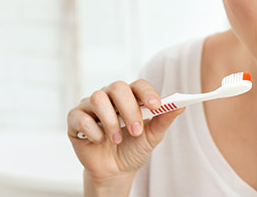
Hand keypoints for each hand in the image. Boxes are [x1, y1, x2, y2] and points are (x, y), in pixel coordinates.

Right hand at [67, 79, 183, 185]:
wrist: (115, 171)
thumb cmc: (134, 148)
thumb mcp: (153, 136)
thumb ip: (165, 119)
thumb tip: (181, 105)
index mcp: (130, 97)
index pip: (138, 85)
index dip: (147, 93)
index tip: (157, 106)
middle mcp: (110, 97)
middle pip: (117, 87)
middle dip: (129, 110)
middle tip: (136, 131)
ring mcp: (90, 106)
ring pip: (98, 98)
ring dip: (111, 121)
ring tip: (116, 139)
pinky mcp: (75, 119)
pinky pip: (80, 116)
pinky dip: (93, 130)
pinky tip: (100, 140)